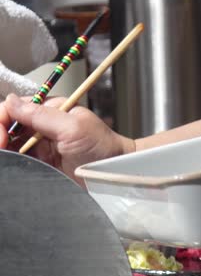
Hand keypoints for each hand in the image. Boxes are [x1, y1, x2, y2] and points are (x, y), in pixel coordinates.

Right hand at [0, 94, 134, 181]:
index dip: (1, 120)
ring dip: (4, 150)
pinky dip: (10, 162)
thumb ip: (41, 114)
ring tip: (5, 159)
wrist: (114, 174)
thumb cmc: (102, 148)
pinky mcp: (41, 164)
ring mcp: (39, 146)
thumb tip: (10, 101)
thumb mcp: (73, 127)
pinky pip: (18, 160)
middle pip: (7, 126)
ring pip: (9, 144)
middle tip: (2, 149)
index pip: (13, 108)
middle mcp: (41, 126)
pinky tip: (9, 166)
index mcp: (49, 110)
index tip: (1, 137)